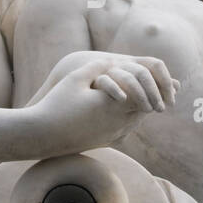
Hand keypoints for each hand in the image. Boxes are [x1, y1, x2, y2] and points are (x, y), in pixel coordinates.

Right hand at [36, 53, 178, 148]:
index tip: (161, 82)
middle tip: (158, 90)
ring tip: (145, 100)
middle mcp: (117, 123)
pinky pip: (125, 130)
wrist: (41, 136)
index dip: (153, 87)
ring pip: (135, 122)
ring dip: (140, 110)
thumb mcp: (76, 79)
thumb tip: (109, 60)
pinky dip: (130, 119)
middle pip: (143, 109)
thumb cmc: (57, 104)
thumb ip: (96, 67)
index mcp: (114, 105)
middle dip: (150, 98)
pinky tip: (125, 112)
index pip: (144, 94)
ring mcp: (111, 136)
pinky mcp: (104, 143)